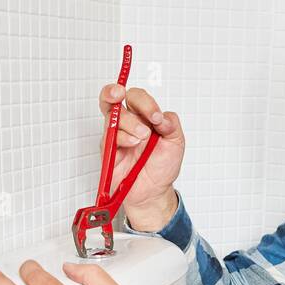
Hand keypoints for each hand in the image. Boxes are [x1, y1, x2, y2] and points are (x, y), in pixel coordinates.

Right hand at [97, 83, 184, 230]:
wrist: (153, 192)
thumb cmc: (162, 167)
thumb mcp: (176, 142)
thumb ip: (172, 123)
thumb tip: (161, 115)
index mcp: (144, 117)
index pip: (137, 97)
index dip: (146, 103)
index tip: (156, 117)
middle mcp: (128, 123)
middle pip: (115, 97)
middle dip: (115, 92)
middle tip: (121, 94)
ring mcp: (117, 135)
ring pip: (112, 115)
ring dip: (129, 122)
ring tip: (142, 137)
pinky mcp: (108, 150)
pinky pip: (109, 136)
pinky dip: (122, 137)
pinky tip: (133, 144)